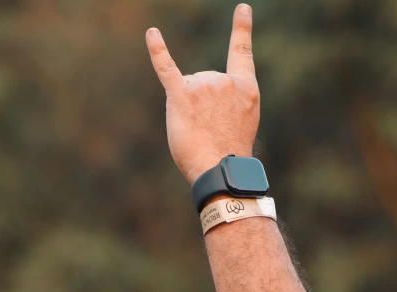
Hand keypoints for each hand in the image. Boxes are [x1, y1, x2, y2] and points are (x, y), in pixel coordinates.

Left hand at [146, 4, 260, 183]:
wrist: (222, 170)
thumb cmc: (228, 154)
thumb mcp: (240, 123)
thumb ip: (227, 102)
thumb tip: (198, 94)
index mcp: (245, 88)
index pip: (242, 53)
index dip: (242, 29)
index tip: (242, 9)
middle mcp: (225, 81)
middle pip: (201, 81)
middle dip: (200, 106)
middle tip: (209, 131)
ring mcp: (204, 86)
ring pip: (186, 88)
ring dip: (187, 109)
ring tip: (198, 131)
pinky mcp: (182, 96)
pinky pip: (167, 68)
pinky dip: (157, 50)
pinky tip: (152, 33)